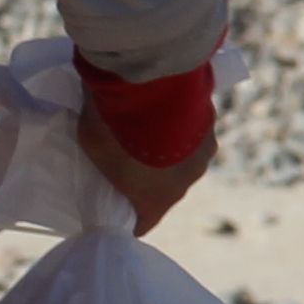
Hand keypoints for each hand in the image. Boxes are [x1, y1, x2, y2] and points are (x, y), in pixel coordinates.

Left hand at [80, 108, 205, 235]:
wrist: (150, 81)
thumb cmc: (112, 126)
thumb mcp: (93, 148)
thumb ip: (103, 159)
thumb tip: (106, 153)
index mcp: (157, 199)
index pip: (144, 222)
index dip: (130, 216)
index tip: (118, 205)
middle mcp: (187, 181)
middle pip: (167, 188)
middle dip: (150, 178)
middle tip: (131, 158)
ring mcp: (203, 152)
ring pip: (184, 159)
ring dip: (169, 150)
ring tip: (151, 130)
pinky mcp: (210, 123)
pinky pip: (193, 132)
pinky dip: (181, 126)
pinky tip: (166, 111)